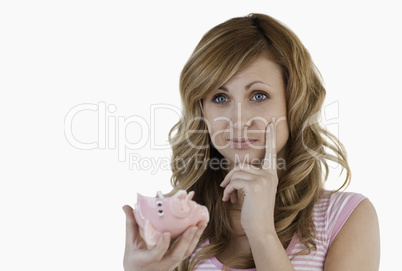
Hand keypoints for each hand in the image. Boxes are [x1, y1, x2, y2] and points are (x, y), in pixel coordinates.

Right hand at [122, 205, 206, 270]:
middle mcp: (161, 264)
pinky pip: (188, 251)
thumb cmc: (134, 260)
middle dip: (186, 240)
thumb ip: (130, 224)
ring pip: (186, 253)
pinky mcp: (177, 261)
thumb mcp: (129, 244)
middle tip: (193, 226)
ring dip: (195, 238)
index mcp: (147, 260)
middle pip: (177, 254)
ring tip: (202, 223)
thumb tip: (126, 206)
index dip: (162, 245)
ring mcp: (171, 264)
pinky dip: (195, 239)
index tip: (166, 233)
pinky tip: (199, 227)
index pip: (156, 254)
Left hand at [220, 119, 277, 234]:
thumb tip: (238, 166)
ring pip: (236, 172)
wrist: (260, 229)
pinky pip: (234, 181)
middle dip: (231, 177)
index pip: (271, 152)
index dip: (271, 137)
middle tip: (226, 189)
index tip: (272, 122)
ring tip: (229, 196)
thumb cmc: (255, 211)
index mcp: (271, 174)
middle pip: (242, 165)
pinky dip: (228, 190)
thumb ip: (249, 176)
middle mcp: (270, 175)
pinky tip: (229, 200)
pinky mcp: (254, 186)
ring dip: (228, 185)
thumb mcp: (254, 191)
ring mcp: (263, 179)